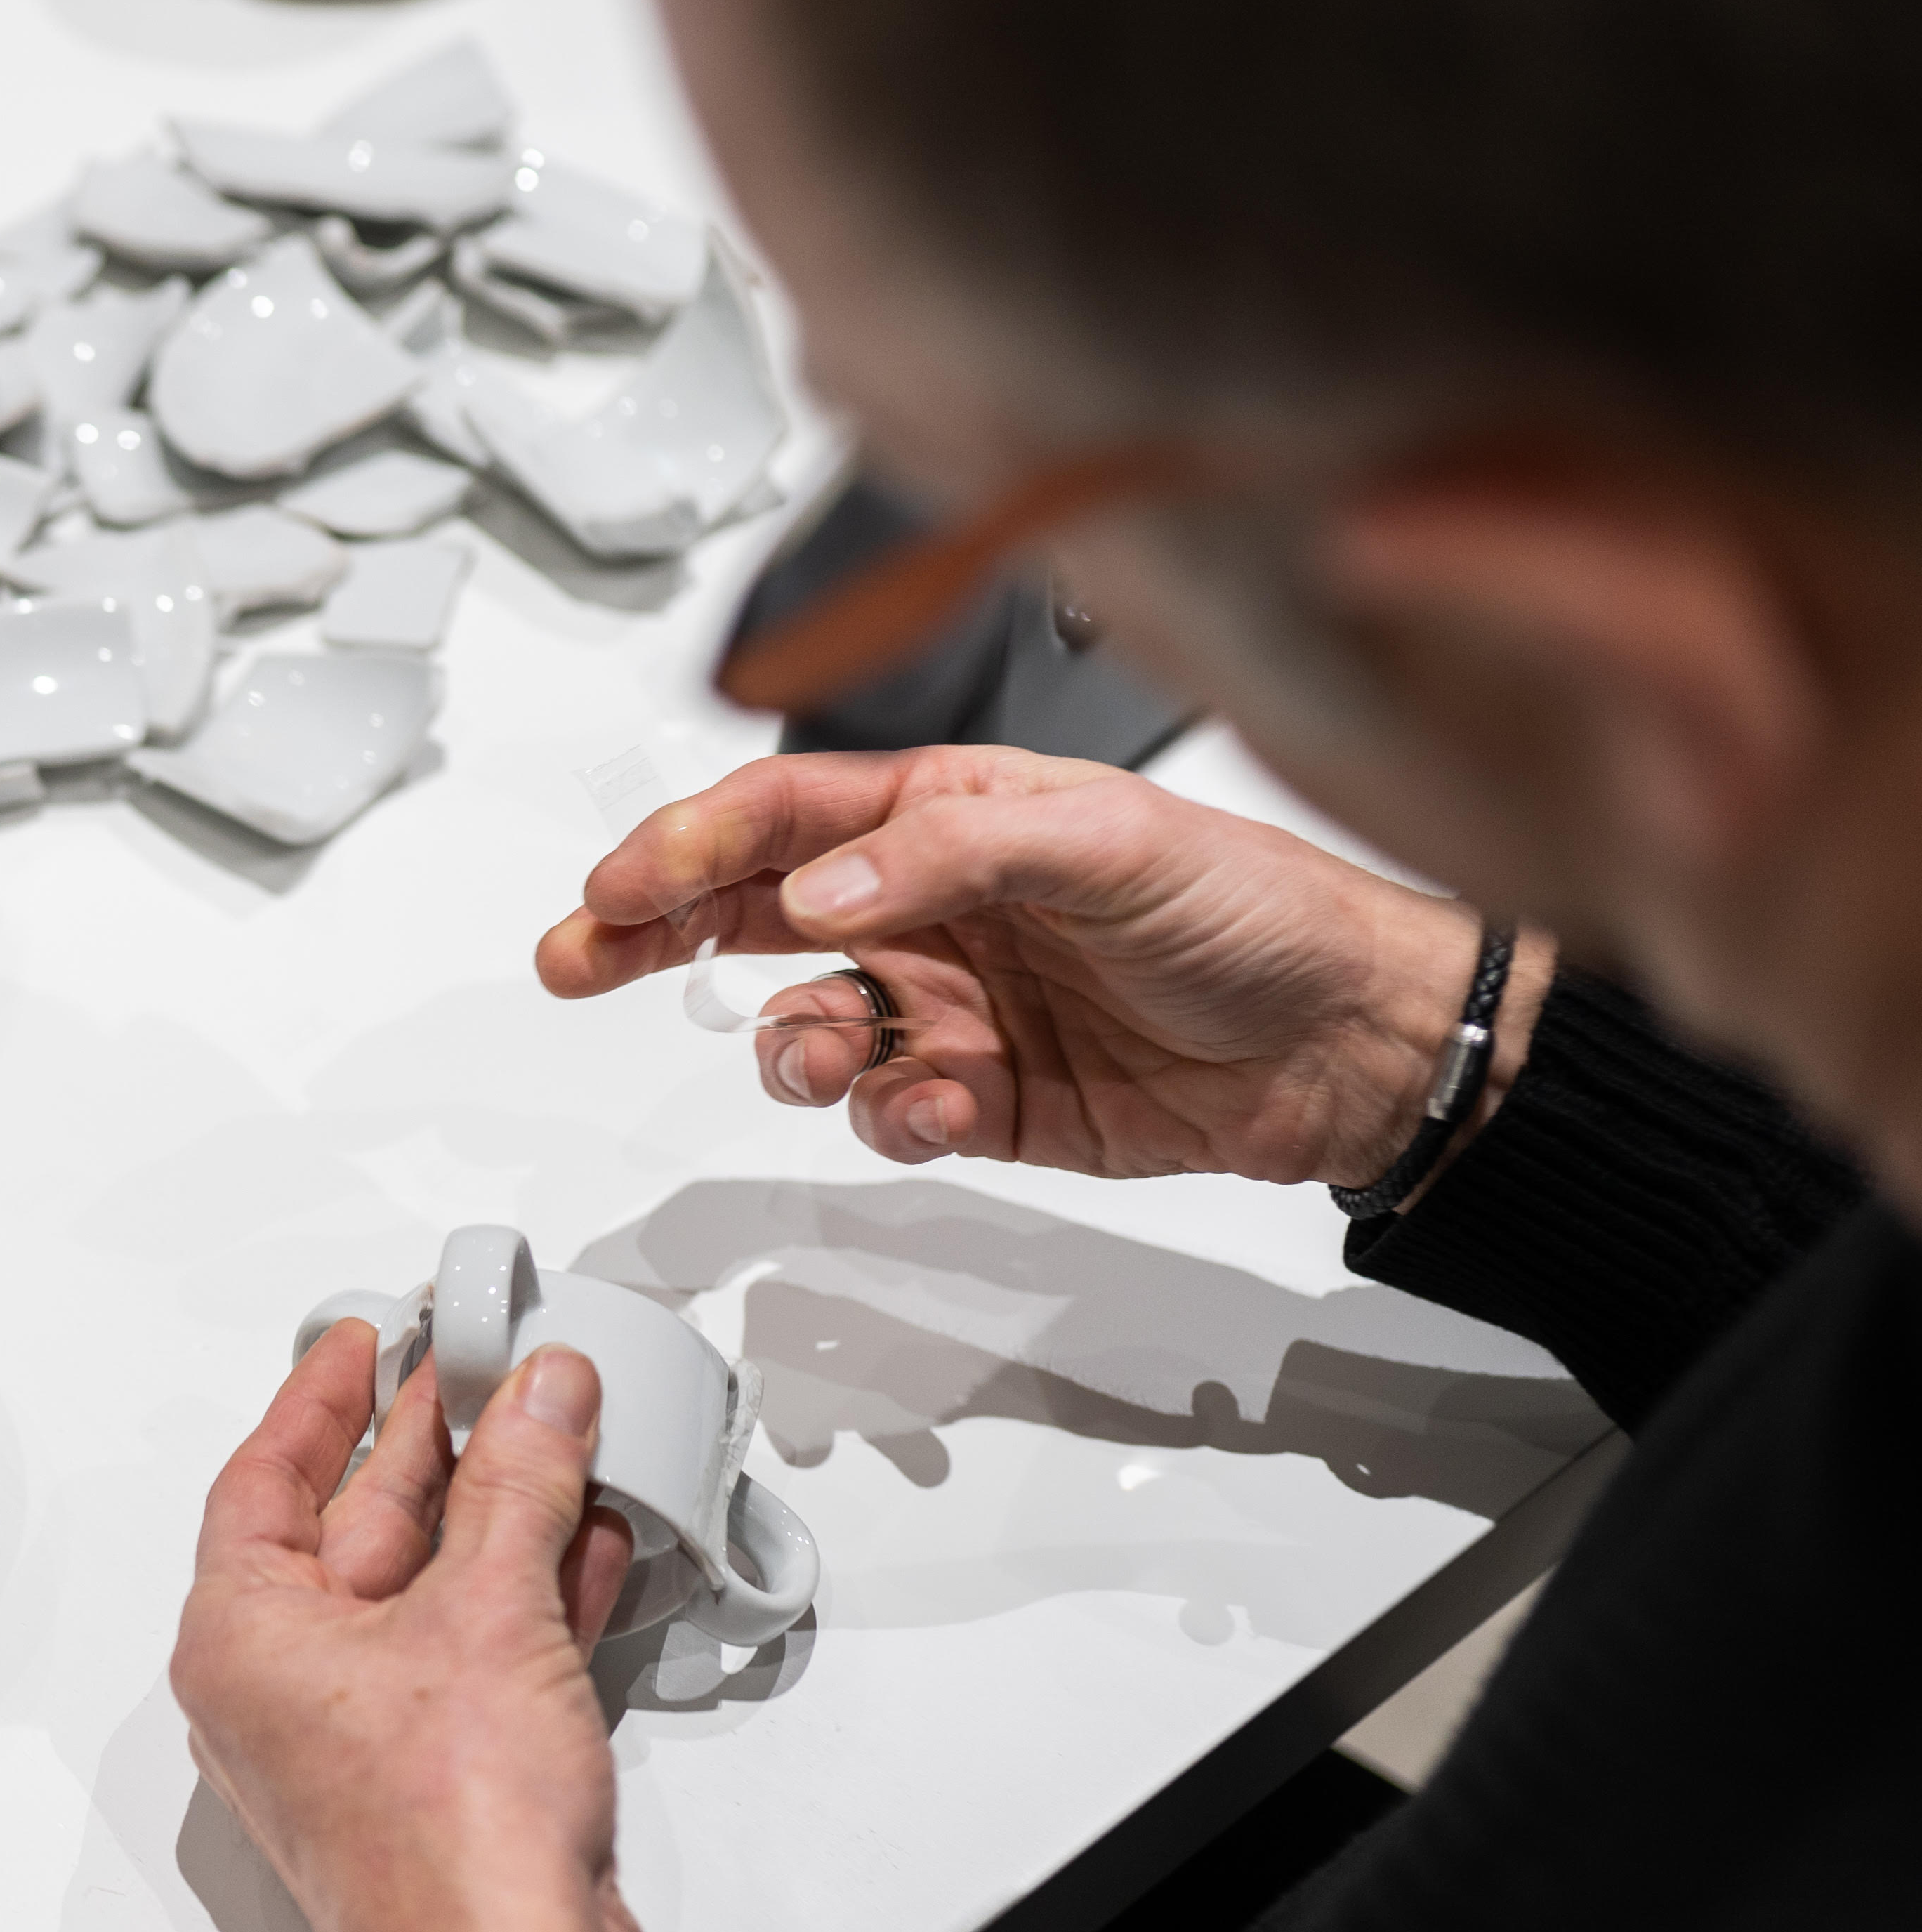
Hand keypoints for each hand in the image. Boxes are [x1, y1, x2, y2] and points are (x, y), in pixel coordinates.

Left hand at [171, 1328, 647, 1931]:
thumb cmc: (452, 1839)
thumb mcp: (490, 1613)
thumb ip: (519, 1488)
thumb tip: (539, 1400)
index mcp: (240, 1640)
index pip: (262, 1479)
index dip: (317, 1399)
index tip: (360, 1343)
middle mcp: (281, 1690)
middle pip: (351, 1527)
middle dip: (431, 1446)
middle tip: (483, 1372)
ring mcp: (359, 1739)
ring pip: (425, 1590)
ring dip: (497, 1513)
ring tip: (556, 1432)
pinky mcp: (438, 1776)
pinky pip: (474, 1652)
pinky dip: (527, 1592)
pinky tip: (586, 1535)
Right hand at [536, 744, 1546, 1191]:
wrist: (1353, 1043)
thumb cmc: (1254, 910)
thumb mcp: (1106, 841)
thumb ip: (948, 851)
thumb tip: (819, 888)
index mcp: (950, 813)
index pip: (782, 817)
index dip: (683, 845)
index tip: (611, 887)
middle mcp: (932, 906)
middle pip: (751, 916)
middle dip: (654, 938)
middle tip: (578, 961)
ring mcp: (951, 1007)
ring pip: (808, 1030)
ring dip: (794, 1048)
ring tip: (825, 1056)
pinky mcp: (980, 1103)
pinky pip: (887, 1115)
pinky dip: (896, 1118)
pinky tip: (948, 1105)